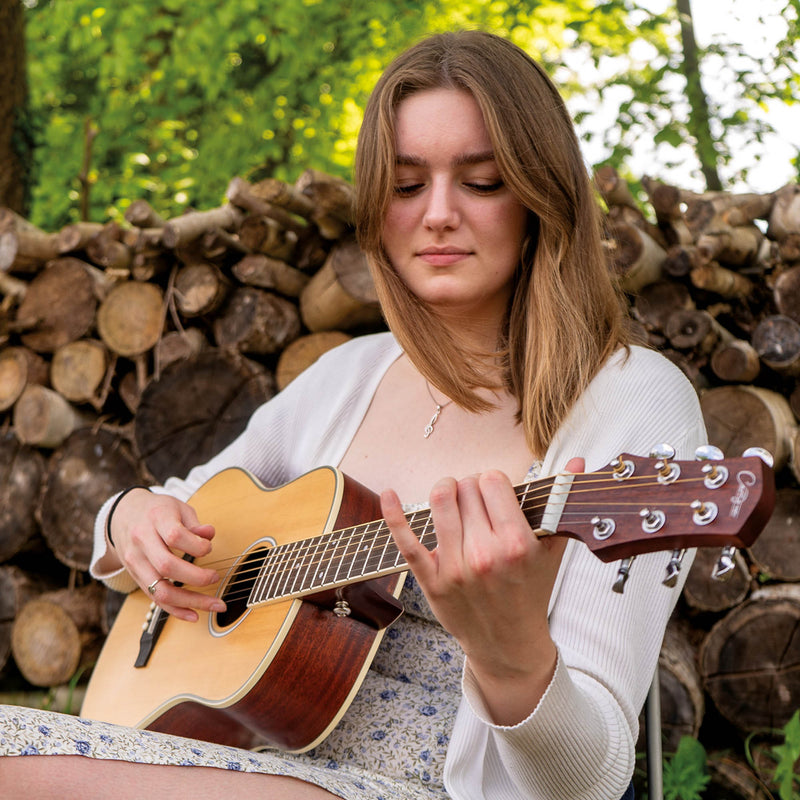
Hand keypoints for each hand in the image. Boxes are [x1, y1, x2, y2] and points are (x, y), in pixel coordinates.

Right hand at [108, 489, 225, 621]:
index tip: (208, 548)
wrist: (123, 514)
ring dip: (189, 601)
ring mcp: (135, 561)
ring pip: (159, 589)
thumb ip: (195, 524)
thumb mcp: (178, 508)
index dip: (197, 546)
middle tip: (215, 578)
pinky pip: (154, 598)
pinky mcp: (136, 576)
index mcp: (155, 519)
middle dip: (196, 578)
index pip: (175, 536)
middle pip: (166, 566)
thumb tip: (209, 535)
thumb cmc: (157, 511)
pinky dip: (175, 610)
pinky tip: (193, 614)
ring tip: (214, 605)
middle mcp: (141, 541)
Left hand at [381, 457, 584, 723]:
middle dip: (472, 487)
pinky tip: (389, 494)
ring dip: (445, 490)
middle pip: (466, 488)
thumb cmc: (531, 591)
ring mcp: (455, 568)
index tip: (497, 493)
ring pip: (439, 502)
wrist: (509, 645)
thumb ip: (561, 502)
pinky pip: (407, 541)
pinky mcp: (432, 580)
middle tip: (478, 502)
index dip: (494, 482)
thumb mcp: (552, 549)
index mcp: (517, 543)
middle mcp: (485, 554)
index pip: (493, 481)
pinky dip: (394, 514)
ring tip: (452, 497)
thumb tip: (578, 463)